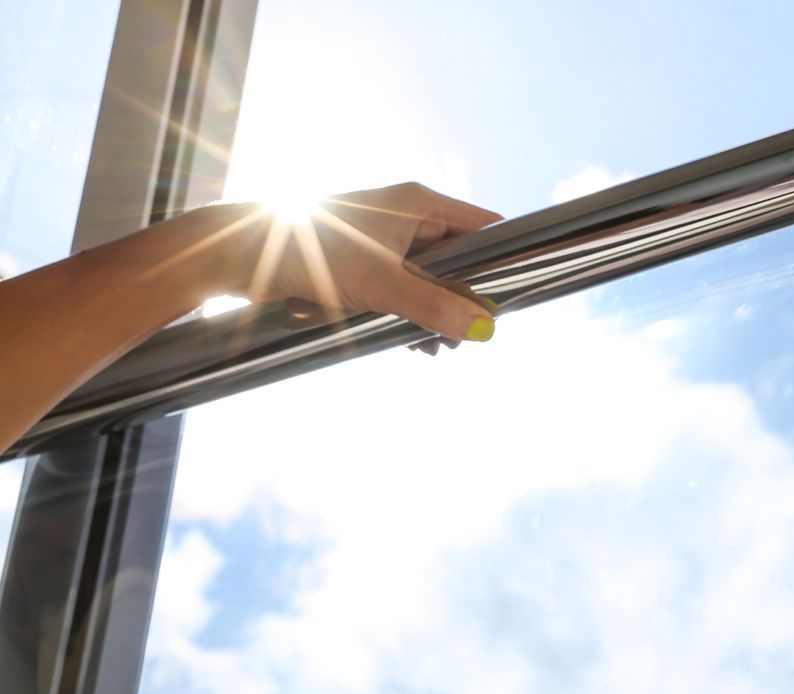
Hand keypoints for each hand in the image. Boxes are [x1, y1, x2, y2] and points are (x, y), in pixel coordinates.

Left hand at [218, 182, 502, 341]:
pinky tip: (410, 340)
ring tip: (434, 346)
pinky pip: (403, 287)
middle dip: (465, 301)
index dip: (503, 261)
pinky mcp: (362, 260)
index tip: (512, 297)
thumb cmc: (308, 252)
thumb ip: (436, 309)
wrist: (238, 255)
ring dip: (436, 313)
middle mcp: (405, 216)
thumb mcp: (382, 286)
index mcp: (418, 204)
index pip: (484, 227)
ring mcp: (383, 238)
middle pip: (459, 259)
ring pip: (430, 279)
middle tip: (468, 337)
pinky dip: (410, 312)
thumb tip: (484, 330)